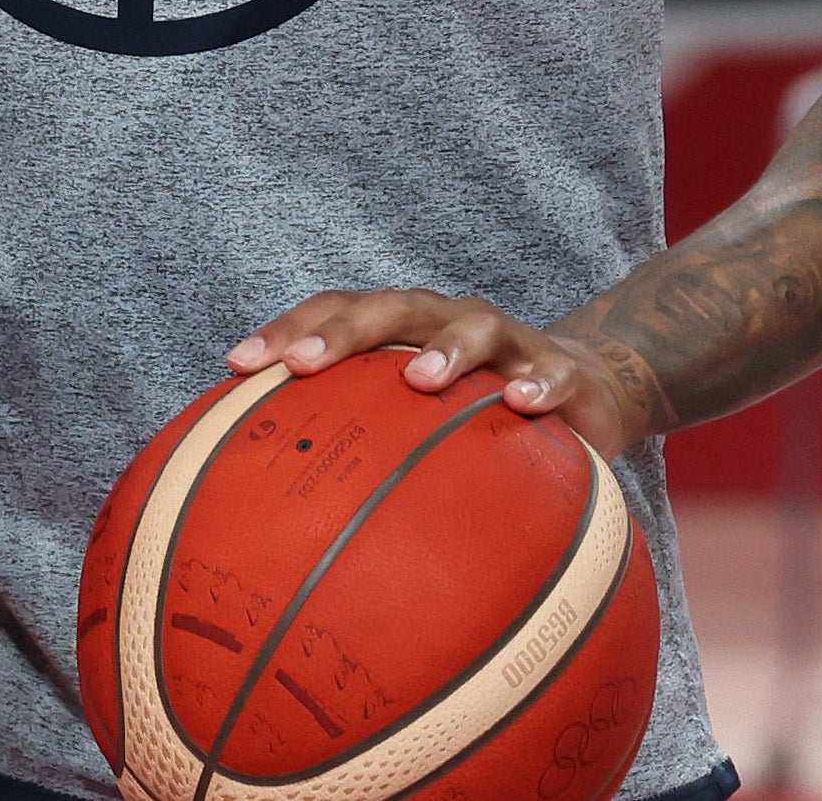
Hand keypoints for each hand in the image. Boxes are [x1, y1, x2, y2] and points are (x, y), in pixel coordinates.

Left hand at [227, 291, 646, 455]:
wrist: (583, 388)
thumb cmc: (474, 410)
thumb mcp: (415, 423)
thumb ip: (358, 445)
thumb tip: (271, 515)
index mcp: (401, 329)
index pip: (335, 313)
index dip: (287, 330)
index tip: (238, 364)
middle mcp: (447, 321)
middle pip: (392, 307)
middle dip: (345, 330)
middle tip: (305, 363)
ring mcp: (507, 343)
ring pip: (474, 325)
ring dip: (446, 347)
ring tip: (419, 378)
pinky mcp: (562, 371)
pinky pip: (553, 374)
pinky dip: (537, 384)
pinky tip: (518, 404)